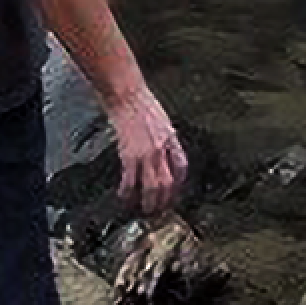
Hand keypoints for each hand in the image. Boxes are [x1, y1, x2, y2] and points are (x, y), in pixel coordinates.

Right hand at [107, 87, 187, 216]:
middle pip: (169, 181)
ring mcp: (146, 153)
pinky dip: (127, 192)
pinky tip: (125, 197)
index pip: (181, 167)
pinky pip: (130, 180)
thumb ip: (165, 138)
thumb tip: (163, 152)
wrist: (127, 94)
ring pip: (152, 186)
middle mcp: (162, 149)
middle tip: (160, 209)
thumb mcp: (163, 121)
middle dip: (165, 199)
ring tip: (145, 210)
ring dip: (149, 201)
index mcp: (172, 139)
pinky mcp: (129, 154)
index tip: (174, 191)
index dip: (179, 183)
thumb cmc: (142, 103)